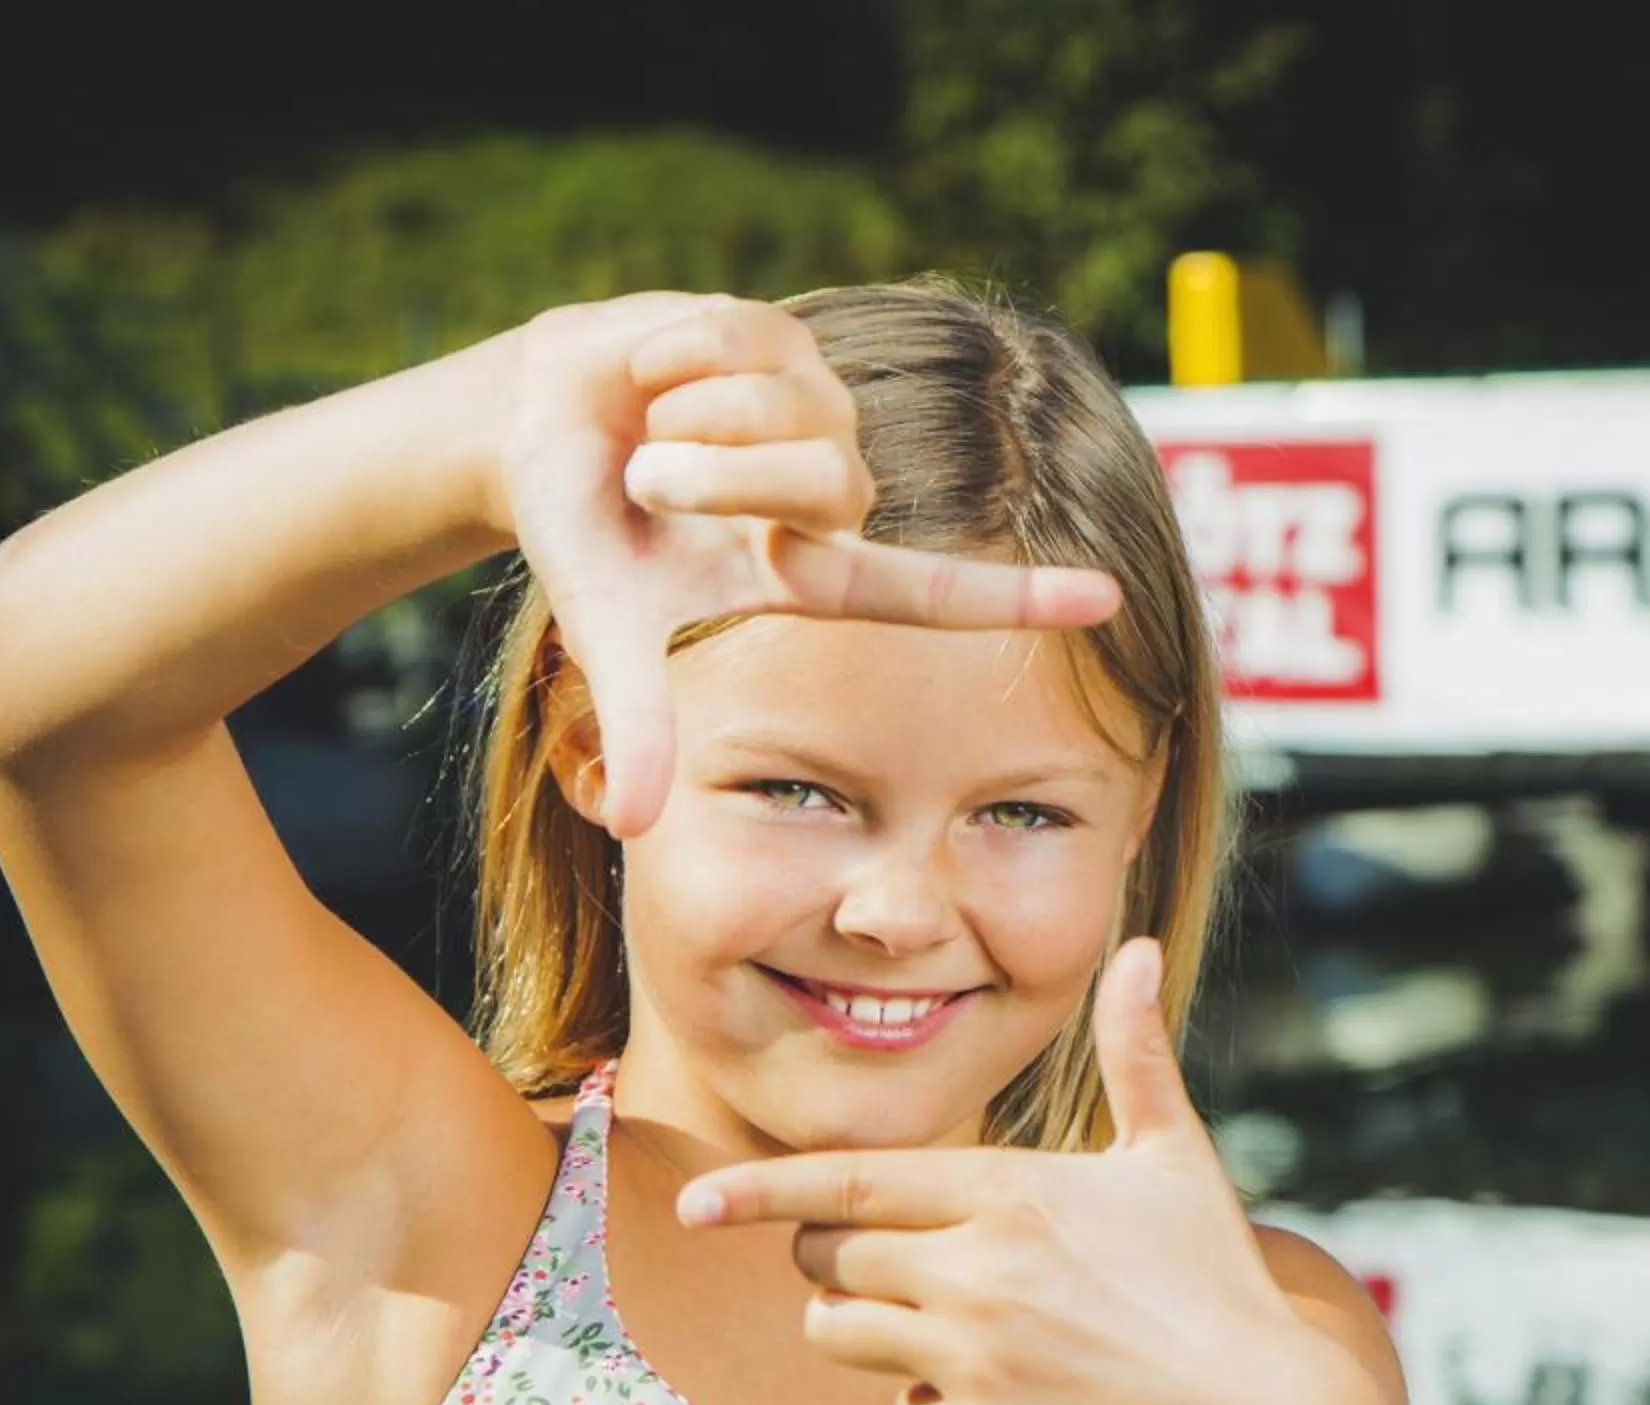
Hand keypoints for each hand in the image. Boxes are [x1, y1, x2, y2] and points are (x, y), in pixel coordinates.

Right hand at [495, 293, 1123, 835]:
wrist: (540, 430)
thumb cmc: (594, 540)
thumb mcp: (612, 631)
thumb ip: (640, 723)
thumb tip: (631, 826)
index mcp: (817, 569)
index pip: (933, 592)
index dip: (1020, 597)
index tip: (1109, 599)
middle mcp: (840, 490)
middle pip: (826, 481)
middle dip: (720, 482)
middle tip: (651, 484)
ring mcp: (819, 407)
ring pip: (780, 412)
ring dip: (688, 426)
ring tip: (652, 434)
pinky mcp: (783, 333)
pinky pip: (732, 343)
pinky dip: (667, 363)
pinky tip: (652, 376)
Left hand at [670, 938, 1361, 1404]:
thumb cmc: (1217, 1277)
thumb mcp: (1175, 1156)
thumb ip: (1135, 1052)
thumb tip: (1139, 948)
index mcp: (1007, 1189)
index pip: (846, 1180)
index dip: (760, 1191)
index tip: (694, 1202)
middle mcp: (976, 1268)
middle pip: (826, 1257)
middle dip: (838, 1256)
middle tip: (910, 1263)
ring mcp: (974, 1355)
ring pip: (839, 1334)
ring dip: (868, 1327)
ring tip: (953, 1324)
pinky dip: (933, 1402)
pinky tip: (1009, 1391)